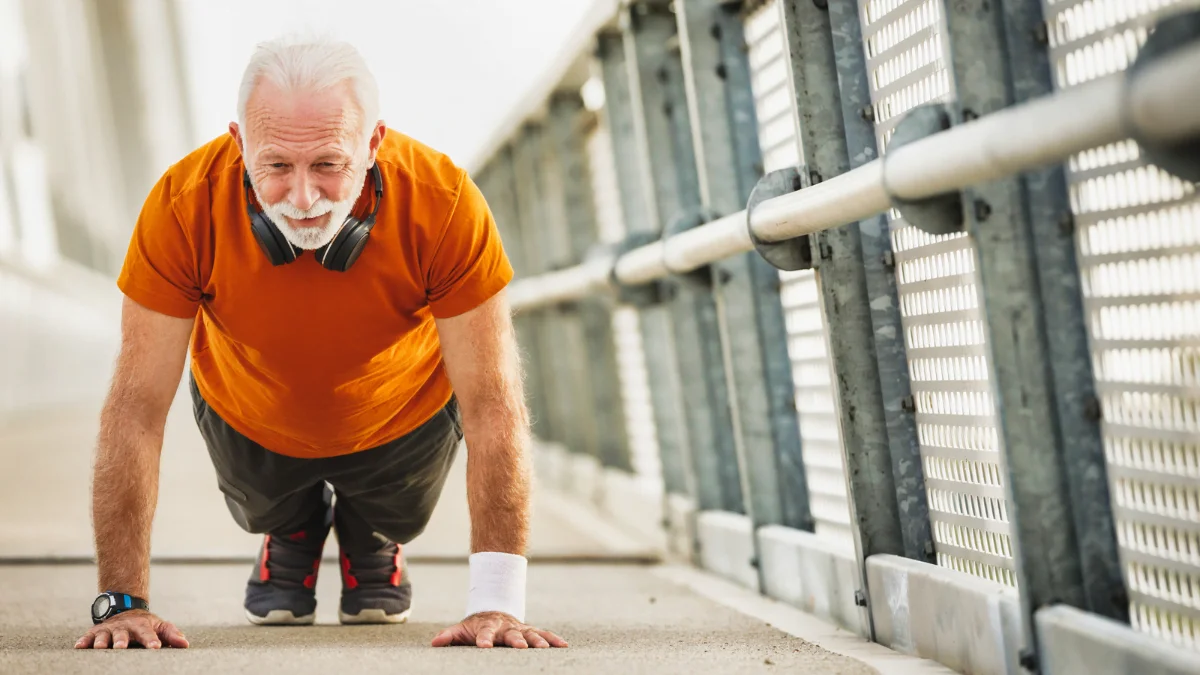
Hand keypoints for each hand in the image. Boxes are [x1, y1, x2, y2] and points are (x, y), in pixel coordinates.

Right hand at [74, 610, 189, 649]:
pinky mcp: (96, 632)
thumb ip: (171, 634)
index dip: (152, 640)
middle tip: (121, 647)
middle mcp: (124, 627)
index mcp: (141, 626)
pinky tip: (79, 646)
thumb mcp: (159, 626)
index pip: (148, 633)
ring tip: (100, 648)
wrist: (125, 608)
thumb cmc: (145, 624)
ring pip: (104, 636)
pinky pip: (88, 637)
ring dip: (102, 641)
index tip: (155, 647)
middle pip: (123, 634)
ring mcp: (109, 629)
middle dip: (122, 641)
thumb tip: (185, 644)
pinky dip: (84, 641)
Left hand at [431, 611, 567, 648]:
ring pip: (530, 634)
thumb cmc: (475, 626)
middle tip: (521, 647)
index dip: (484, 639)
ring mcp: (519, 628)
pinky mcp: (530, 631)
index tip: (484, 646)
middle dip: (516, 640)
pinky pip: (544, 634)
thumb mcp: (461, 630)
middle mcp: (505, 627)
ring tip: (544, 649)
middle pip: (511, 634)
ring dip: (537, 641)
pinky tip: (563, 646)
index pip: (484, 633)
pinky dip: (553, 639)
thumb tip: (434, 642)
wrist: (493, 610)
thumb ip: (450, 636)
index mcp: (487, 627)